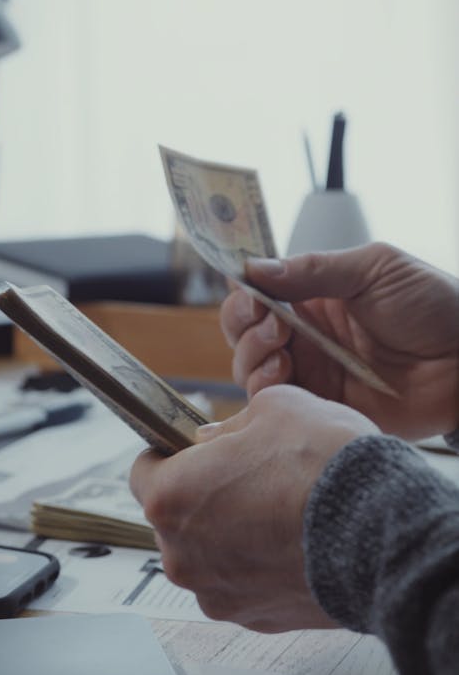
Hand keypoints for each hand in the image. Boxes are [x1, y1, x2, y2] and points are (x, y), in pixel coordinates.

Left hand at [130, 385, 378, 631]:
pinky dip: (258, 565)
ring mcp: (217, 593)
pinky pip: (242, 583)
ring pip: (209, 553)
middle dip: (203, 496)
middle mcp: (182, 554)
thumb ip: (229, 426)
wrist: (382, 530)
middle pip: (176, 517)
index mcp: (171, 496)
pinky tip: (294, 542)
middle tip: (249, 476)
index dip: (169, 454)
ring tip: (280, 510)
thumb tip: (216, 440)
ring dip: (230, 534)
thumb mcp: (273, 407)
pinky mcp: (255, 619)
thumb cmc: (324, 465)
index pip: (143, 472)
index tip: (191, 451)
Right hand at [220, 242, 458, 439]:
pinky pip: (274, 403)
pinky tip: (283, 373)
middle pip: (243, 329)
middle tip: (268, 320)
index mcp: (314, 295)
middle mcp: (304, 334)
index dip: (243, 289)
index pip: (258, 289)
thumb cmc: (432, 306)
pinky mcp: (318, 407)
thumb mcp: (374, 269)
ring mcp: (310, 371)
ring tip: (278, 346)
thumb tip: (255, 268)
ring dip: (251, 353)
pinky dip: (264, 387)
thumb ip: (314, 269)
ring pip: (249, 365)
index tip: (250, 290)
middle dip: (243, 322)